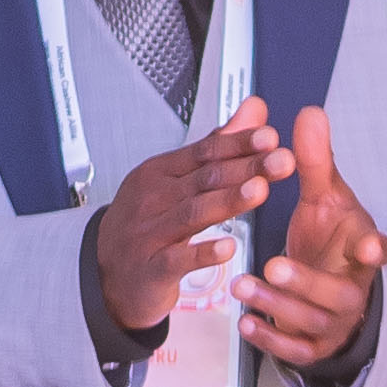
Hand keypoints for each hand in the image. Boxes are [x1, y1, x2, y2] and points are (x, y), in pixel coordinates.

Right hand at [94, 98, 292, 336]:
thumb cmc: (146, 224)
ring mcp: (150, 233)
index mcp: (161, 173)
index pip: (205, 152)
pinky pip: (178, 260)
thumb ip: (219, 147)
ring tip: (260, 192)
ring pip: (193, 214)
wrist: (106, 274)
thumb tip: (252, 111)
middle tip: (281, 161)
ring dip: (229, 201)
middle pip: (205, 179)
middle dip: (246, 168)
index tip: (270, 138)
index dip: (239, 144)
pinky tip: (227, 248)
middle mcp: (154, 199)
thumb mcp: (176, 180)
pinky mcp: (151, 268)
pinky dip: (203, 254)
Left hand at [236, 104, 386, 365]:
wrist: (330, 291)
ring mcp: (333, 321)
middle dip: (306, 282)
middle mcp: (352, 289)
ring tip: (242, 284)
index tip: (369, 246)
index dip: (375, 251)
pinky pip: (294, 349)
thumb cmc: (331, 240)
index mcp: (361, 251)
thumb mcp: (325, 198)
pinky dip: (270, 338)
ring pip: (312, 321)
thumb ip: (316, 161)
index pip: (378, 253)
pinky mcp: (312, 344)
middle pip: (339, 293)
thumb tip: (310, 113)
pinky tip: (245, 321)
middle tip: (273, 264)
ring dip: (277, 306)